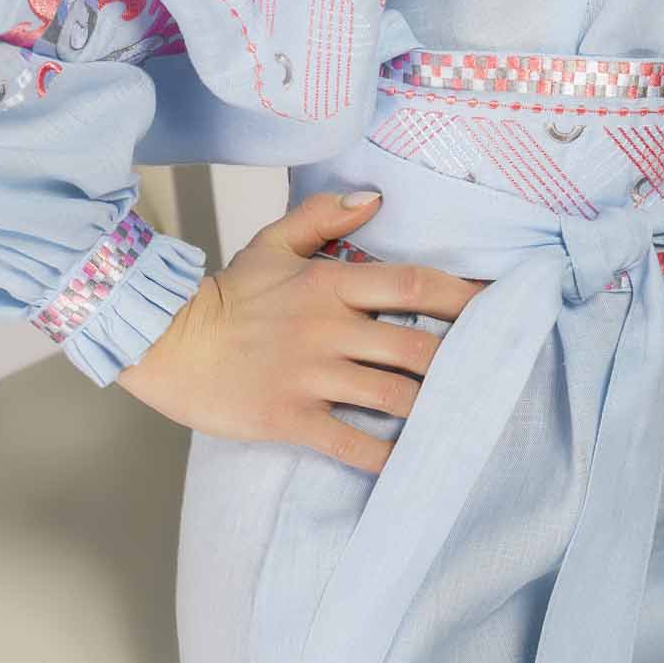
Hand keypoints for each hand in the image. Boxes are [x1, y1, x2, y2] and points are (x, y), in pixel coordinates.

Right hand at [115, 189, 486, 473]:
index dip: (462, 297)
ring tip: (463, 418)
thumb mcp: (272, 244)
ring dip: (433, 409)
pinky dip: (386, 456)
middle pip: (415, 347)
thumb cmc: (227, 297)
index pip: (412, 284)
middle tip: (492, 375)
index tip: (496, 308)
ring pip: (393, 397)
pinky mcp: (289, 418)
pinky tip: (413, 464)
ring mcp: (308, 376)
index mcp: (328, 284)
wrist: (166, 342)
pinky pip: (351, 442)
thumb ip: (323, 216)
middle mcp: (326, 329)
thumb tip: (376, 198)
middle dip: (460, 363)